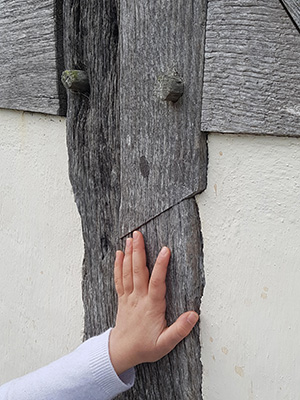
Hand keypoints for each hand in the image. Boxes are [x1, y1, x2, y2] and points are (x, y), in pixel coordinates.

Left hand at [109, 231, 198, 374]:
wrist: (122, 352)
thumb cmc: (145, 347)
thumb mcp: (166, 343)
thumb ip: (180, 329)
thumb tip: (194, 315)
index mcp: (152, 306)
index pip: (157, 282)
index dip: (161, 265)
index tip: (165, 250)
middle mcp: (139, 298)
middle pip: (139, 271)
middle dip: (139, 251)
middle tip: (138, 234)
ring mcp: (129, 297)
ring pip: (128, 272)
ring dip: (129, 254)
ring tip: (130, 239)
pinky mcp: (122, 298)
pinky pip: (119, 279)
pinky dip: (118, 265)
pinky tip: (119, 254)